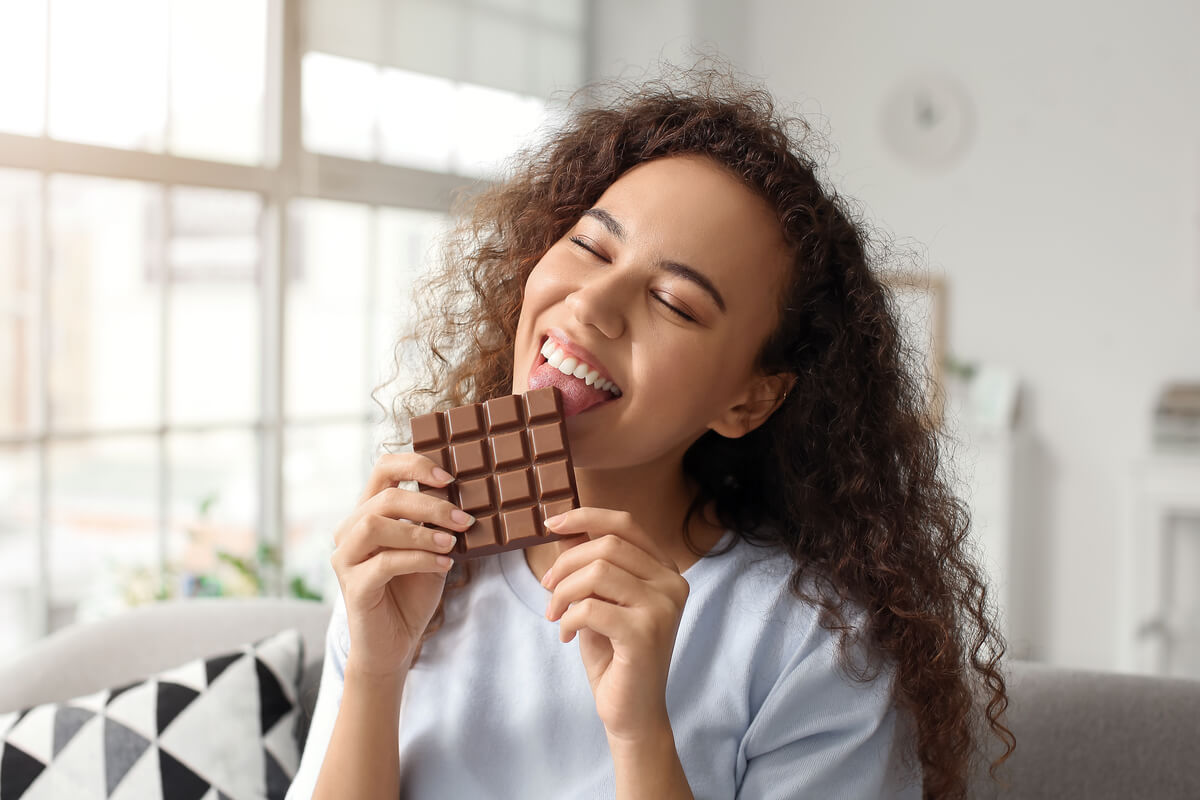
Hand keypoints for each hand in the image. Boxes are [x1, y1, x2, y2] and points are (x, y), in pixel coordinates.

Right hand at [329, 453, 473, 678]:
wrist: (395, 644)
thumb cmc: (412, 593)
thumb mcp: (431, 549)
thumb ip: (436, 523)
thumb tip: (462, 498)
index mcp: (369, 514)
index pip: (383, 469)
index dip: (414, 464)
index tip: (449, 479)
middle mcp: (350, 531)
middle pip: (385, 497)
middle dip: (430, 505)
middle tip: (464, 519)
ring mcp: (346, 559)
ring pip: (376, 524)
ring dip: (420, 531)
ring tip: (451, 543)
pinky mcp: (353, 587)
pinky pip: (384, 562)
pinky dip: (419, 559)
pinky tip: (444, 564)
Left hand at [541, 508, 689, 741]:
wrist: (631, 712)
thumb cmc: (614, 654)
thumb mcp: (599, 600)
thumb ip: (590, 565)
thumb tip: (565, 528)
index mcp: (665, 570)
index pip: (625, 524)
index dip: (585, 517)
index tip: (550, 523)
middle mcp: (672, 583)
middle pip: (606, 545)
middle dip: (565, 564)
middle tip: (547, 588)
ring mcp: (663, 607)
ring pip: (597, 572)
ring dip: (563, 593)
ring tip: (553, 614)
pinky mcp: (645, 633)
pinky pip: (591, 607)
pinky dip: (567, 619)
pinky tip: (564, 635)